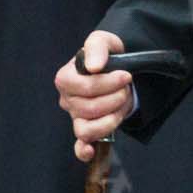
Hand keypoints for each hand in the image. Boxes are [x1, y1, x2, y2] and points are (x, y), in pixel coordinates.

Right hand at [56, 30, 133, 160]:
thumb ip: (97, 47)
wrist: (119, 69)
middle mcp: (67, 100)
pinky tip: (90, 151)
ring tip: (122, 103)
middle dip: (115, 98)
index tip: (126, 75)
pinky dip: (83, 150)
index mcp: (65, 78)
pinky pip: (80, 144)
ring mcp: (75, 117)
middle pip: (88, 108)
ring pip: (87, 128)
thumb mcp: (104, 41)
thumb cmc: (106, 55)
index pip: (83, 87)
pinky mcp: (86, 129)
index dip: (107, 83)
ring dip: (111, 117)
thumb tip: (93, 66)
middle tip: (126, 87)